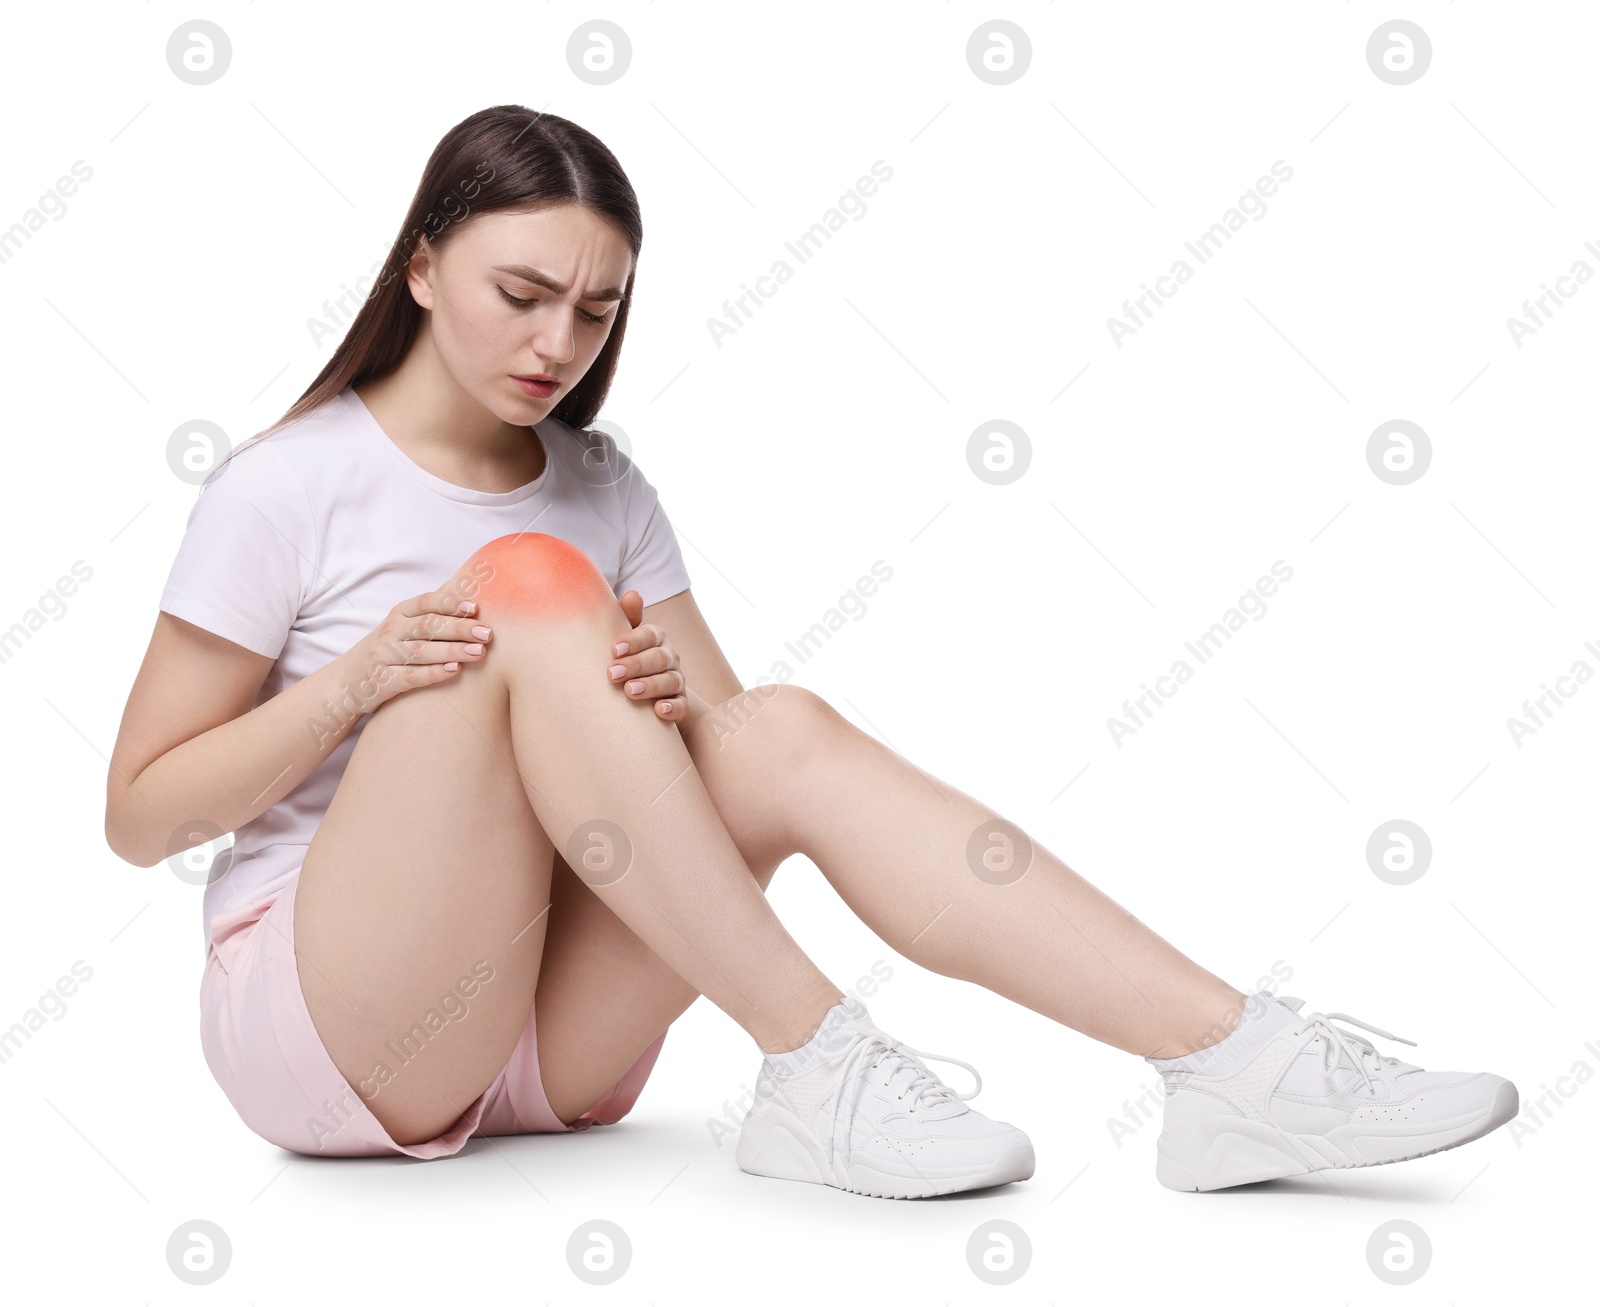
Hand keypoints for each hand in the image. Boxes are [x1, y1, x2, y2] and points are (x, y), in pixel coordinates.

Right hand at [341, 589, 492, 714]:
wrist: (348, 681)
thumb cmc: (389, 649)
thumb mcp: (403, 625)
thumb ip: (432, 611)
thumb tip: (469, 587)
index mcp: (399, 614)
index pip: (426, 603)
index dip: (450, 604)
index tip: (475, 608)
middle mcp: (390, 632)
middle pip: (428, 626)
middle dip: (459, 629)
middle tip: (487, 634)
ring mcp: (383, 656)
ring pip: (420, 651)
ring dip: (452, 651)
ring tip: (479, 652)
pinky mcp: (381, 681)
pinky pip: (410, 676)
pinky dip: (433, 673)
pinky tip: (454, 671)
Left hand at [610, 589, 687, 721]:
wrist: (639, 694)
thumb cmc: (625, 660)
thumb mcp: (623, 641)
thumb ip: (625, 618)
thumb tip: (633, 595)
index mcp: (655, 639)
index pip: (649, 635)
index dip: (633, 641)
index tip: (614, 650)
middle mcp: (669, 657)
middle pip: (659, 658)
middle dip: (636, 665)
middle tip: (613, 674)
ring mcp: (676, 680)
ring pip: (670, 681)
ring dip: (650, 685)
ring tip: (630, 691)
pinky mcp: (680, 703)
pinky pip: (681, 705)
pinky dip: (672, 708)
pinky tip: (658, 711)